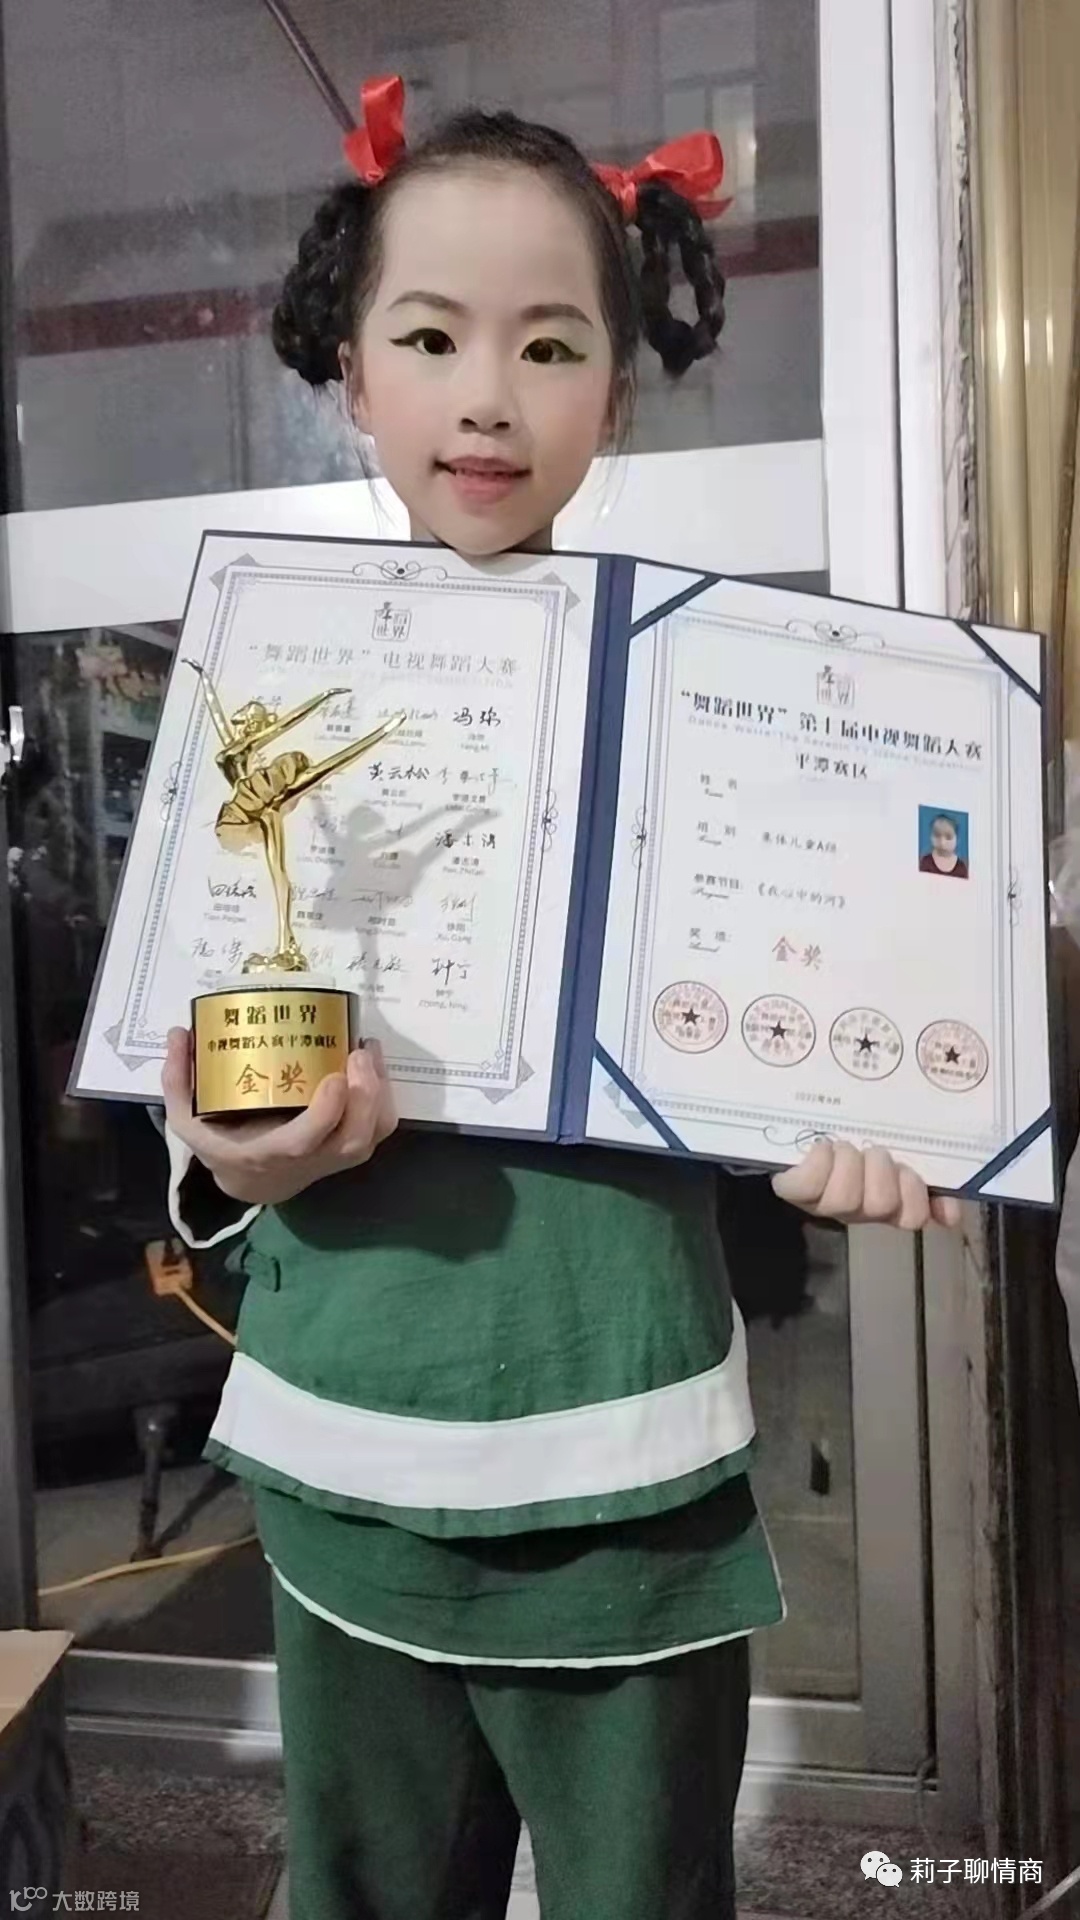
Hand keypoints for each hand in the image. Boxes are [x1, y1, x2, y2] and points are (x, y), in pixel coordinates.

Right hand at [162, 1027, 396, 1205]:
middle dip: (366, 1096)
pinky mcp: (350, 1148)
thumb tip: (180, 1032)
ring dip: (380, 1094)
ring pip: (372, 1135)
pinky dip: (384, 1098)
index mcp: (268, 1153)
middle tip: (359, 1051)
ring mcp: (334, 1157)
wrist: (251, 1181)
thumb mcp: (187, 1120)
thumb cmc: (223, 1143)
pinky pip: (378, 1129)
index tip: (333, 1076)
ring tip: (368, 1049)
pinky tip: (372, 1062)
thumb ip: (177, 1081)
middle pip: (353, 1141)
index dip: (325, 1114)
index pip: (303, 1143)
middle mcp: (308, 1160)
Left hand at [771, 1139, 960, 1229]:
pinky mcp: (793, 1191)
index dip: (916, 1195)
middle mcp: (856, 1209)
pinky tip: (822, 1148)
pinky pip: (809, 1183)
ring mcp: (823, 1203)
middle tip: (870, 1152)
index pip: (913, 1217)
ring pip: (846, 1196)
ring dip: (848, 1160)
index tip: (910, 1171)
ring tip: (842, 1147)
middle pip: (881, 1203)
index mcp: (886, 1202)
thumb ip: (928, 1185)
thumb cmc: (855, 1146)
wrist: (797, 1133)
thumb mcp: (897, 1158)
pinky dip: (819, 1159)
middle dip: (880, 1168)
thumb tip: (952, 1216)